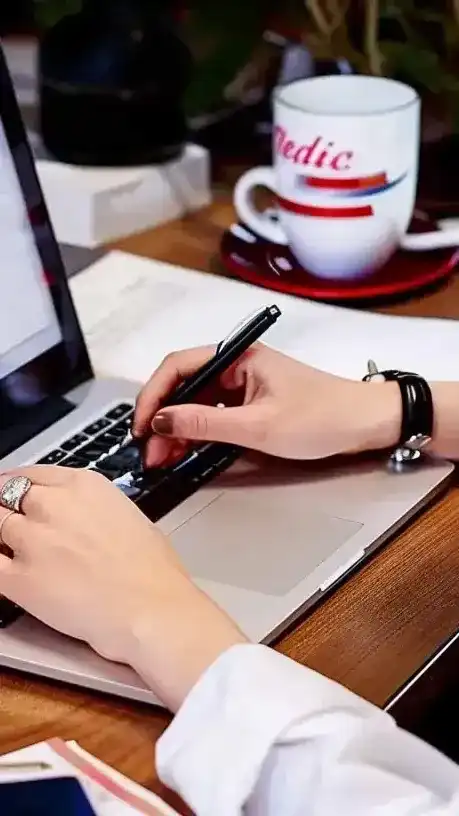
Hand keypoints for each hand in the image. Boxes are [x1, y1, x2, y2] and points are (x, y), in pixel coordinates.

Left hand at [0, 467, 245, 710]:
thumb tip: (81, 516)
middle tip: (10, 522)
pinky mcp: (20, 578)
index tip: (10, 492)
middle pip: (6, 495)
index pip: (31, 474)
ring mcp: (33, 540)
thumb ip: (92, 508)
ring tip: (13, 549)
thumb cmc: (153, 571)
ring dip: (1, 536)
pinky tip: (7, 570)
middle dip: (6, 509)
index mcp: (83, 485)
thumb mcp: (129, 516)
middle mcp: (54, 505)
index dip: (16, 485)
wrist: (151, 608)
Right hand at [134, 344, 400, 466]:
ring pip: (195, 403)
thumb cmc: (323, 416)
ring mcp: (242, 385)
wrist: (365, 424)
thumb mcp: (259, 426)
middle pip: (183, 387)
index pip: (178, 367)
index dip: (152, 396)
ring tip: (164, 458)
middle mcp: (236, 366)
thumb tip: (162, 420)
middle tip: (151, 453)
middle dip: (161, 419)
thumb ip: (206, 423)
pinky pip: (212, 415)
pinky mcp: (250, 404)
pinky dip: (196, 433)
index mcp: (238, 356)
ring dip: (176, 429)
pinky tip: (186, 451)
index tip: (142, 426)